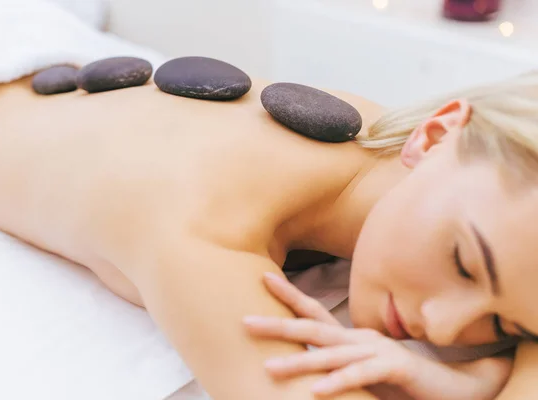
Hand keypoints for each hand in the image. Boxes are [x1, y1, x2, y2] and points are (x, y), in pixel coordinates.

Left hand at [243, 272, 511, 399]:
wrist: (451, 386)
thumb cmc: (399, 379)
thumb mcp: (360, 367)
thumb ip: (336, 361)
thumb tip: (302, 362)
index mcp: (350, 335)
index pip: (314, 311)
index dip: (288, 295)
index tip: (262, 278)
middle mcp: (359, 337)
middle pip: (314, 327)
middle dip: (278, 324)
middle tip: (245, 322)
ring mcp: (377, 351)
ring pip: (332, 354)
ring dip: (299, 360)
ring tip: (268, 366)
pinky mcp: (394, 369)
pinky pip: (361, 375)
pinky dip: (337, 383)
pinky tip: (314, 390)